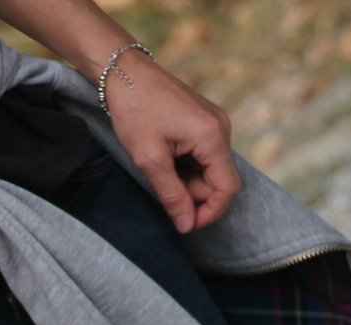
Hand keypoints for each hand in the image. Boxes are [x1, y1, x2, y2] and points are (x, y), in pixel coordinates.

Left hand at [103, 49, 240, 232]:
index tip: (186, 225)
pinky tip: (165, 160)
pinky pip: (203, 154)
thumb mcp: (150, 159)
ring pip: (210, 168)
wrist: (124, 73)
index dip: (209, 212)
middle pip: (219, 179)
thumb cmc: (135, 111)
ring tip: (158, 171)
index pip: (227, 188)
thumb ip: (172, 195)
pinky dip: (186, 166)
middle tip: (162, 194)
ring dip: (187, 181)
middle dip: (194, 195)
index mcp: (212, 136)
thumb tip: (186, 225)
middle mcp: (221, 128)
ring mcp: (214, 122)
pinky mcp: (204, 121)